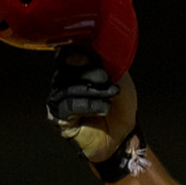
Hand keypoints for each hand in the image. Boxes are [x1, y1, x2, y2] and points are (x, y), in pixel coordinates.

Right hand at [47, 47, 136, 162]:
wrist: (126, 131)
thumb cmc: (121, 102)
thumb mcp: (117, 76)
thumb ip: (102, 61)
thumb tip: (80, 53)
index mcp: (75, 68)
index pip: (67, 55)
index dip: (79, 55)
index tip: (95, 60)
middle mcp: (63, 82)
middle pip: (67, 70)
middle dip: (91, 73)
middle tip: (108, 80)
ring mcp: (59, 100)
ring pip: (69, 89)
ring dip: (95, 92)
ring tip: (112, 95)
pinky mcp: (59, 118)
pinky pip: (69, 107)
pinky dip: (90, 106)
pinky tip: (104, 109)